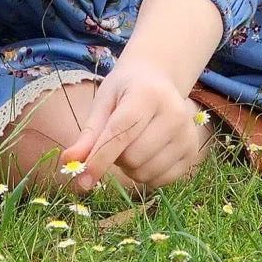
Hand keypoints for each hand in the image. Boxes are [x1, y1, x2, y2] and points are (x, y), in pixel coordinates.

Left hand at [59, 62, 211, 191]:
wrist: (158, 80)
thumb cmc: (126, 91)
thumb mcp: (103, 103)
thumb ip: (88, 135)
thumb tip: (68, 163)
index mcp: (148, 94)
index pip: (120, 133)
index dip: (99, 158)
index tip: (81, 179)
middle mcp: (175, 114)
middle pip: (133, 158)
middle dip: (115, 157)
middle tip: (116, 140)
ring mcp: (188, 134)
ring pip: (145, 173)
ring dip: (129, 168)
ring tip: (133, 144)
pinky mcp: (193, 152)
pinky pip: (160, 181)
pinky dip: (146, 175)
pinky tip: (147, 154)